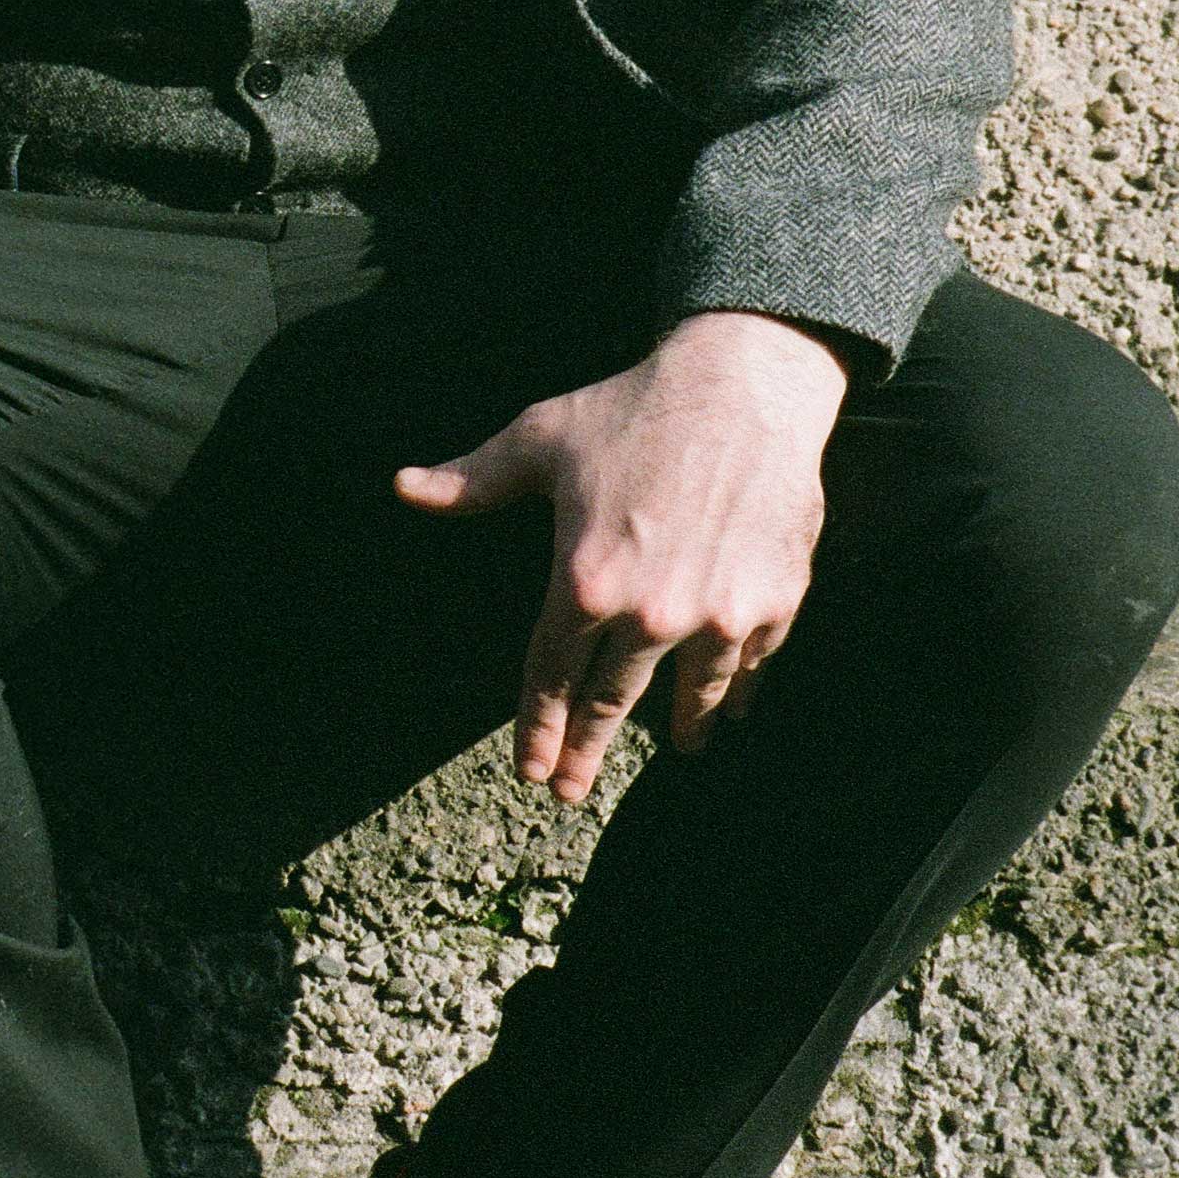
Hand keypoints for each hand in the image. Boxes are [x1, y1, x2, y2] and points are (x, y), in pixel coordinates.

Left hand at [388, 311, 848, 807]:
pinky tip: (733, 705)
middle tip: (572, 791)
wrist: (746, 386)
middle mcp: (650, 612)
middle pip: (614, 698)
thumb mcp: (542, 438)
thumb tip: (405, 487)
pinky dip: (740, 687)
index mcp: (585, 582)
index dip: (539, 726)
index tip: (530, 769)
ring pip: (692, 691)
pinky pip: (750, 663)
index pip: (551, 673)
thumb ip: (474, 479)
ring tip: (678, 749)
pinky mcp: (773, 601)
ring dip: (681, 725)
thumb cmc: (635, 407)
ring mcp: (718, 613)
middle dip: (589, 750)